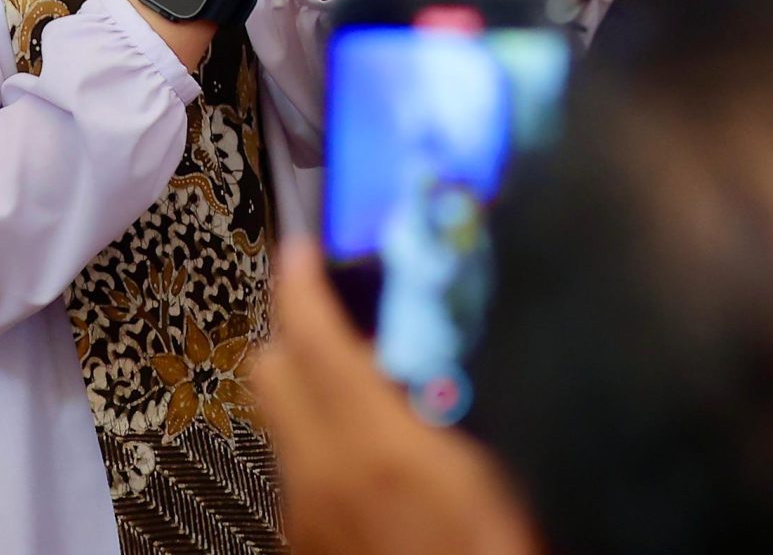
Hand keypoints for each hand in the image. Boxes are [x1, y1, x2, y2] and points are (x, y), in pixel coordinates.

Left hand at [248, 244, 540, 554]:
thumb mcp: (505, 472)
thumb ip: (469, 400)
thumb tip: (455, 338)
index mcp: (374, 444)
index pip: (308, 335)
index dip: (299, 279)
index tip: (304, 247)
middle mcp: (321, 476)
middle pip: (268, 370)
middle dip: (293, 328)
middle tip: (333, 305)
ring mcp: (305, 517)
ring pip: (280, 422)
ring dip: (310, 388)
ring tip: (370, 379)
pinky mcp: (304, 548)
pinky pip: (298, 472)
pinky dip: (321, 443)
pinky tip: (376, 454)